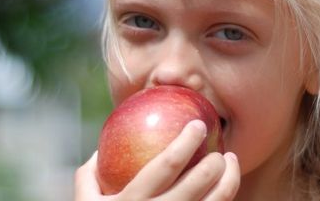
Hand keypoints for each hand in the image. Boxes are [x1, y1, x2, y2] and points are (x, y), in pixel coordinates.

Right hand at [74, 120, 239, 200]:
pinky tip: (226, 187)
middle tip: (220, 150)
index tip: (198, 125)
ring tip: (231, 162)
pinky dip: (225, 199)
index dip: (186, 142)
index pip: (167, 165)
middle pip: (197, 184)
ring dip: (230, 180)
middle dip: (215, 163)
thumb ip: (88, 176)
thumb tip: (99, 148)